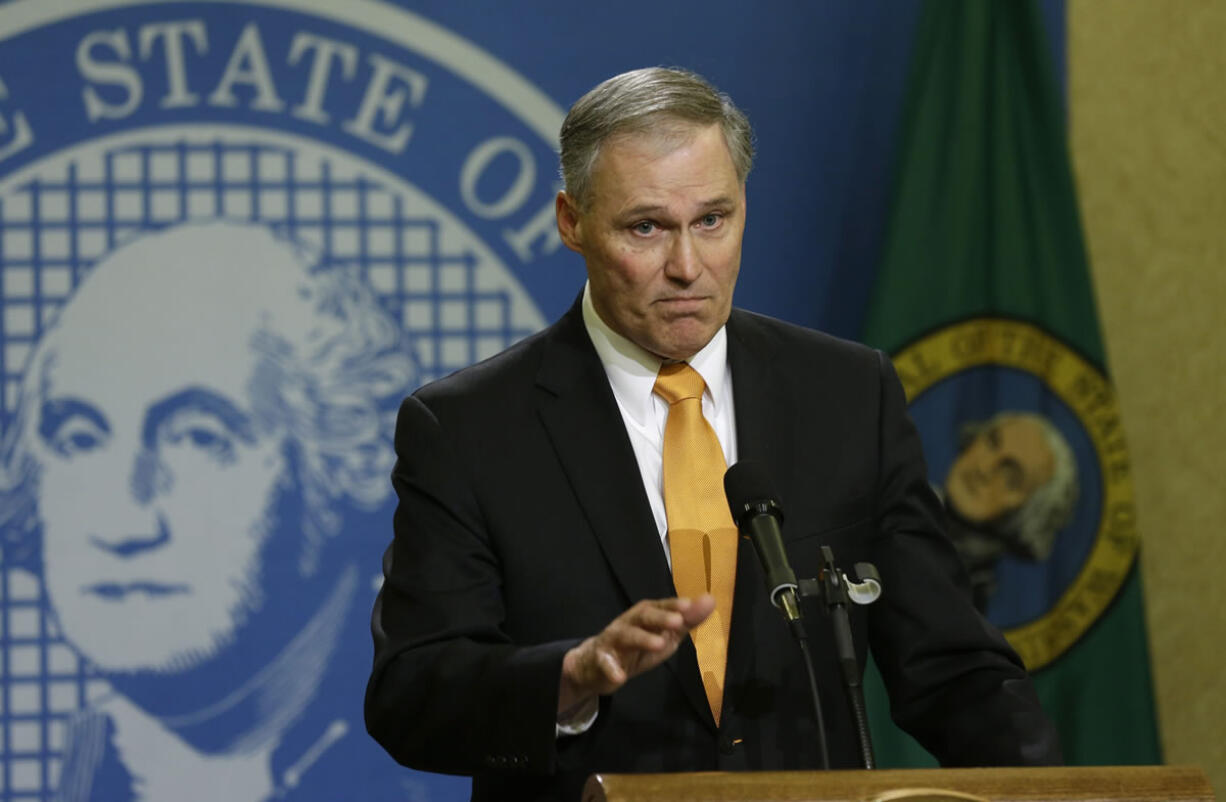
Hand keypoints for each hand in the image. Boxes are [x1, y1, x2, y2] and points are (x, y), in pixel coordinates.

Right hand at [557, 595, 714, 714]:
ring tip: (659, 645)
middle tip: (677, 622)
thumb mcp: (666, 634)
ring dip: (642, 639)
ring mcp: (613, 640)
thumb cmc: (638, 646)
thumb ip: (688, 620)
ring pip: (626, 635)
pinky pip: (605, 664)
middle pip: (643, 616)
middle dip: (659, 617)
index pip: (660, 606)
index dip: (672, 605)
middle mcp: (629, 622)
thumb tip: (710, 599)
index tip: (688, 605)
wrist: (597, 664)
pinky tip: (620, 677)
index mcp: (646, 615)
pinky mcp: (601, 660)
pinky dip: (611, 669)